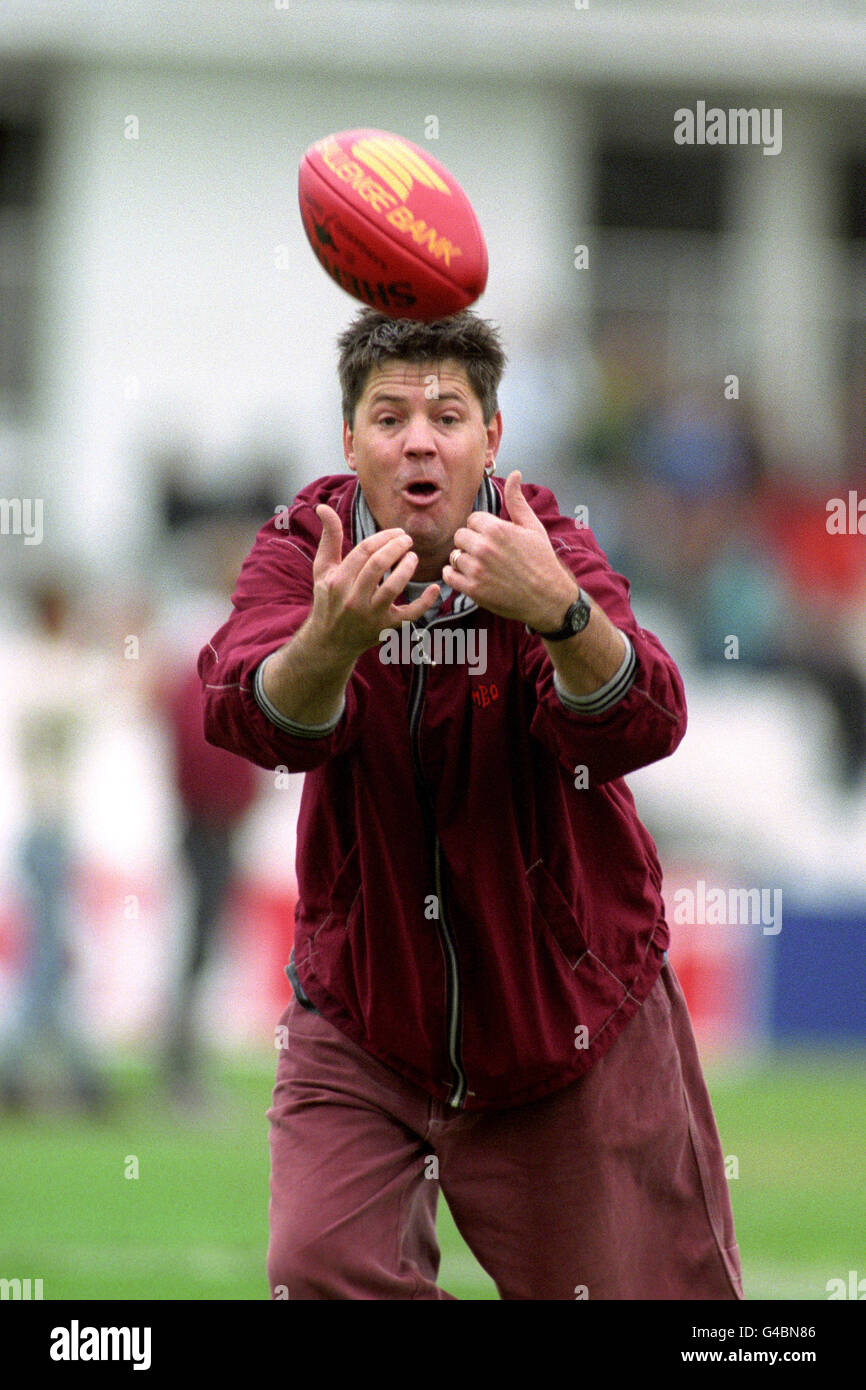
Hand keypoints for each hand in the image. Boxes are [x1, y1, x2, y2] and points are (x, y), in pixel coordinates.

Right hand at [309, 505, 440, 655]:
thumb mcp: (323, 569)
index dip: (383, 537)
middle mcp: (353, 598)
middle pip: (378, 566)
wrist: (329, 641)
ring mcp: (370, 615)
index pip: (363, 551)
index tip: (397, 532)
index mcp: (338, 581)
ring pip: (393, 587)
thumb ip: (329, 538)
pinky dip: (425, 602)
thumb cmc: (329, 598)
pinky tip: (435, 588)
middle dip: (396, 547)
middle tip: (407, 540)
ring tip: (413, 556)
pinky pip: (410, 615)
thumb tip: (323, 506)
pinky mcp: (385, 627)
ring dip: (407, 568)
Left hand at [442, 471, 577, 627]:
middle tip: (487, 553)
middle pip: (460, 536)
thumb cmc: (541, 561)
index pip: (472, 519)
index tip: (493, 538)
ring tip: (481, 566)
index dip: (481, 528)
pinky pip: (449, 576)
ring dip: (464, 560)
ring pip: (454, 555)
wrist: (547, 597)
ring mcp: (476, 569)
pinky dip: (454, 575)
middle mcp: (483, 547)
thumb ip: (517, 501)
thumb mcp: (533, 527)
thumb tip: (515, 474)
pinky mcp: (472, 589)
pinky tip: (469, 576)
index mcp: (496, 529)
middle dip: (471, 543)